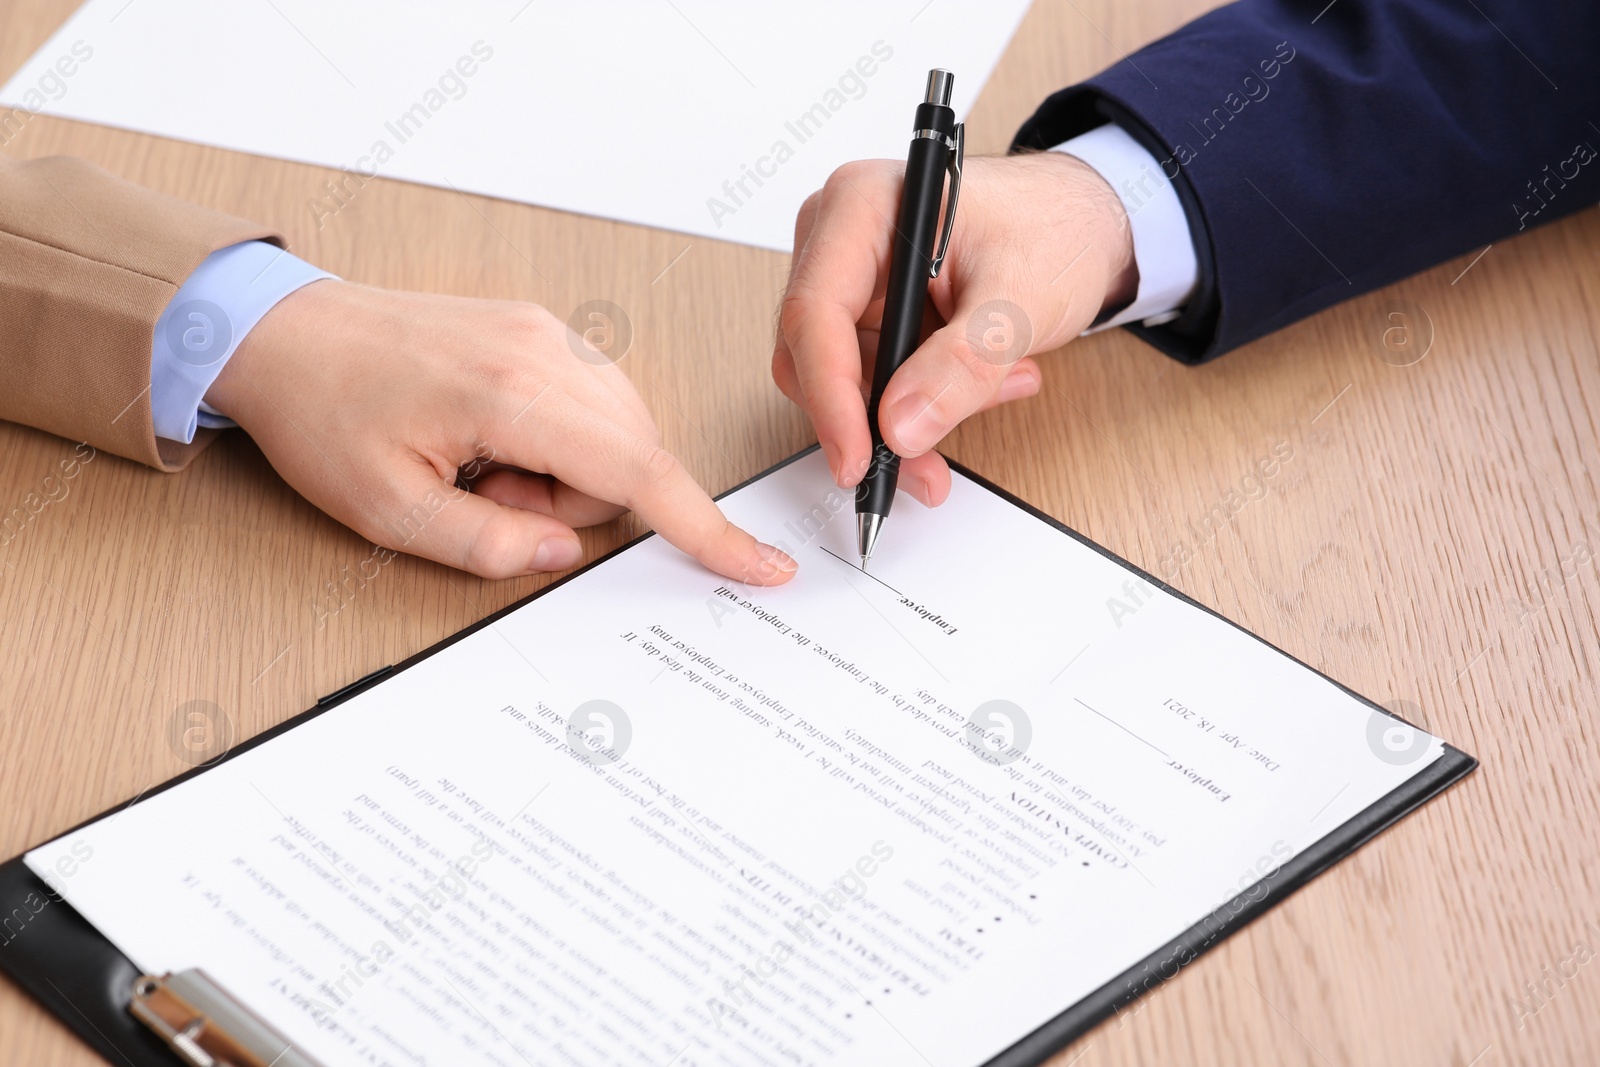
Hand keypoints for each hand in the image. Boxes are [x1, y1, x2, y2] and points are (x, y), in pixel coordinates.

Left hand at [205, 281, 796, 583]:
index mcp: (512, 394)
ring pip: (616, 435)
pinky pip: (590, 406)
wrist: (283, 332)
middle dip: (574, 504)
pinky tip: (489, 440)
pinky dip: (555, 443)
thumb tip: (563, 554)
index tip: (761, 563)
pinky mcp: (537, 330)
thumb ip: (491, 548)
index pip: (640, 473)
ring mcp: (545, 333)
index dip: (707, 528)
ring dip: (563, 475)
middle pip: (633, 458)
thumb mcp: (390, 513)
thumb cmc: (324, 415)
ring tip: (477, 467)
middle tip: (485, 498)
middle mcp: (545, 350)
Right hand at [772, 152, 1135, 502]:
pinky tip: (982, 384)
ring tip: (993, 392)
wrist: (1085, 223)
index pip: (815, 313)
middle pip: (815, 355)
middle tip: (925, 467)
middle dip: (870, 420)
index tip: (857, 458)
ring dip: (909, 415)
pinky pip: (873, 381)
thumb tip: (900, 426)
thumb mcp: (1020, 298)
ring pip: (843, 381)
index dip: (830, 396)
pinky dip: (923, 401)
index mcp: (862, 207)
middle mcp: (841, 239)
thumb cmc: (1054, 227)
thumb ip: (962, 364)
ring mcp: (853, 278)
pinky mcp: (871, 313)